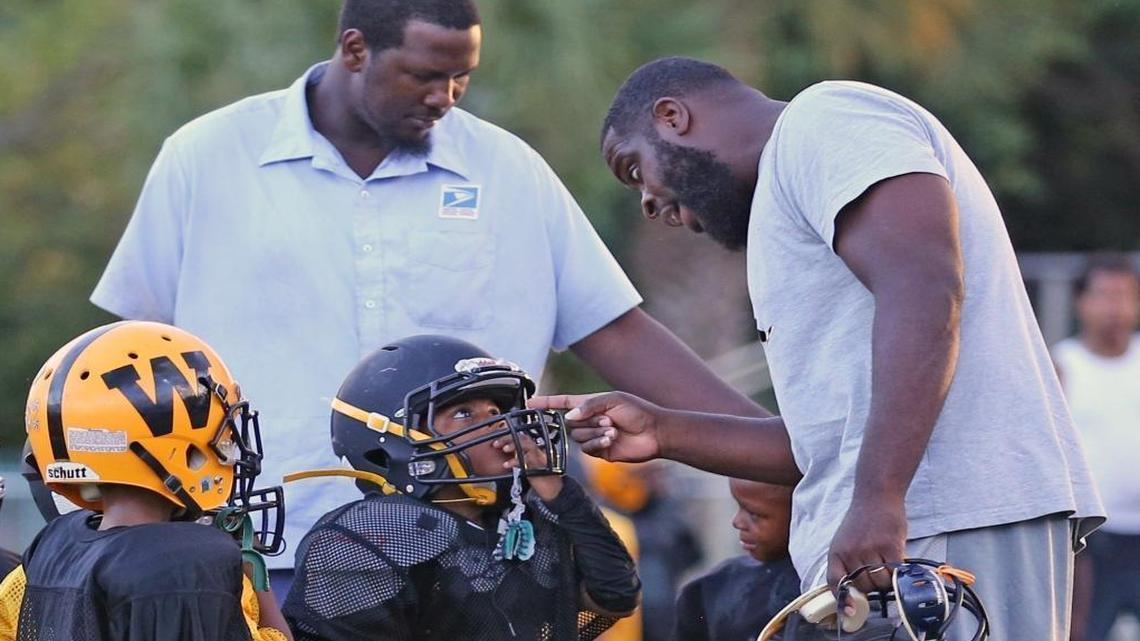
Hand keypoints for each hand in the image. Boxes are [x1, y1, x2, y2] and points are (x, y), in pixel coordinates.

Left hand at [492, 433, 562, 500]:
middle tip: (496, 443)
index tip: (496, 439)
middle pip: (523, 438)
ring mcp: (539, 458)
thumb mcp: (529, 467)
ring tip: (504, 449)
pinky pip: (527, 460)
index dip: (508, 436)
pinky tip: (507, 464)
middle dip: (508, 438)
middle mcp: (538, 452)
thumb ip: (521, 459)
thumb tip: (508, 455)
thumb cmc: (541, 480)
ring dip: (514, 445)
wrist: (554, 491)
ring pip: (527, 445)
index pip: (521, 437)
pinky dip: (516, 461)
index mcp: (535, 450)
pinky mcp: (539, 467)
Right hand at [528, 391, 663, 462]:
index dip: (546, 402)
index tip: (529, 403)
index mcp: (590, 404)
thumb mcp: (613, 400)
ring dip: (595, 433)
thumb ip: (589, 405)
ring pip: (577, 437)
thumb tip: (568, 416)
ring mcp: (593, 436)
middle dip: (587, 421)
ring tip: (614, 430)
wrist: (655, 433)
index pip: (562, 402)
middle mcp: (589, 420)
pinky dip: (598, 443)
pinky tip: (612, 440)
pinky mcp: (599, 451)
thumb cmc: (637, 411)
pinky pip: (587, 448)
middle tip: (608, 420)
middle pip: (569, 422)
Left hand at [826, 496, 906, 611]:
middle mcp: (850, 552)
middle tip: (877, 574)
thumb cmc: (861, 521)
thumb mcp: (844, 541)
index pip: (835, 582)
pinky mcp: (890, 545)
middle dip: (872, 586)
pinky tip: (896, 562)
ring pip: (880, 582)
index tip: (851, 611)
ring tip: (887, 564)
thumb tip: (852, 592)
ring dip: (886, 580)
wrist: (876, 496)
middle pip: (863, 586)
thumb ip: (847, 564)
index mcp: (836, 552)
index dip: (843, 599)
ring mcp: (870, 549)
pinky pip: (895, 572)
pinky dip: (897, 573)